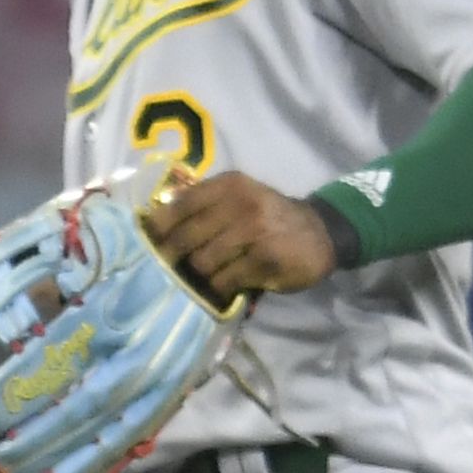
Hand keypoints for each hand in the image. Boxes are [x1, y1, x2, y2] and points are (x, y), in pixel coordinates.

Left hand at [142, 169, 341, 302]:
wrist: (321, 232)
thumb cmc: (268, 216)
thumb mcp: (238, 197)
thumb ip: (201, 203)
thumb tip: (151, 221)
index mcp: (228, 185)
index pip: (177, 206)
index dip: (157, 229)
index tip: (150, 243)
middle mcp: (241, 204)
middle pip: (183, 240)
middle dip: (174, 258)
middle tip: (173, 268)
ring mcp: (255, 232)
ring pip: (201, 263)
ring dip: (201, 275)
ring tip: (210, 275)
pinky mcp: (266, 260)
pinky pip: (224, 281)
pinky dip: (221, 287)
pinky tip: (230, 284)